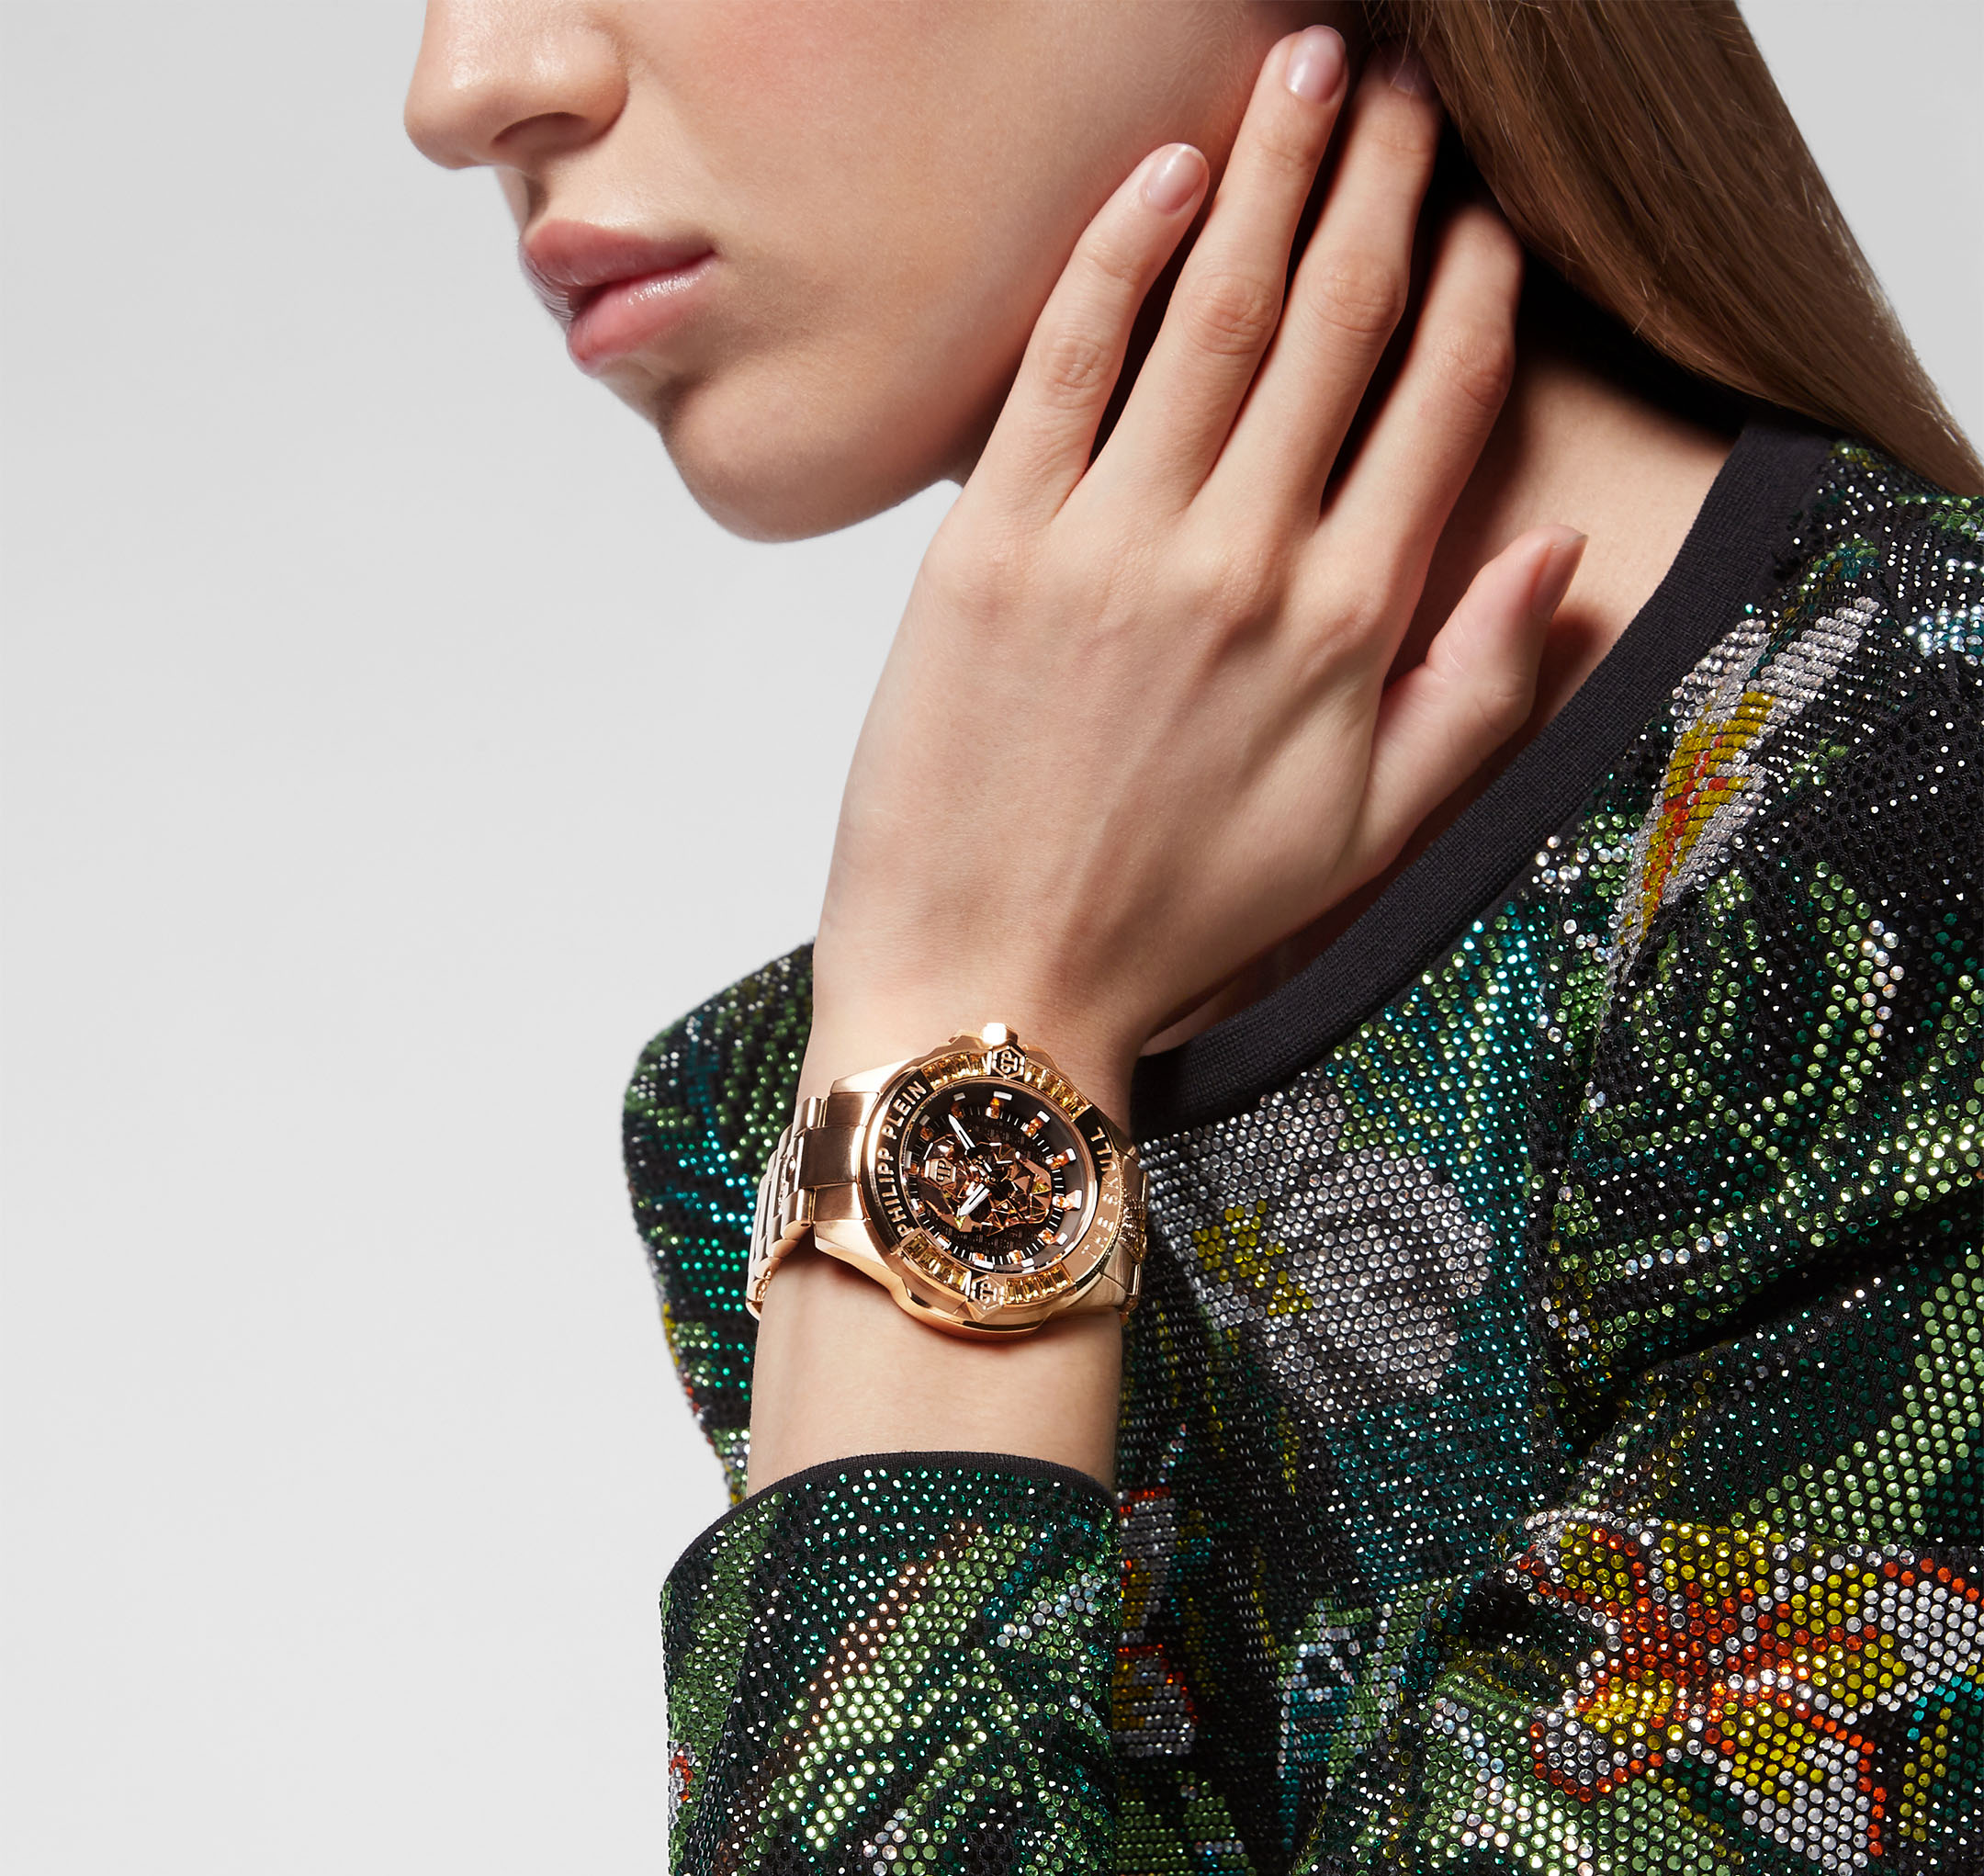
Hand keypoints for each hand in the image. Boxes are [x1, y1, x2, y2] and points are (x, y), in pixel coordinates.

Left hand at [807, 28, 1581, 1119]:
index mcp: (1348, 630)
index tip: (1484, 214)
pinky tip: (1164, 171)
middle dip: (1381, 181)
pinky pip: (1063, 363)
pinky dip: (1116, 255)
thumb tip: (1562, 553)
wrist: (992, 986)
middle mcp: (1245, 566)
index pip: (1436, 406)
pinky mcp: (990, 548)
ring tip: (1308, 65)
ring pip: (1214, 314)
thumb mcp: (1366, 839)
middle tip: (1406, 81)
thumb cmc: (1175, 925)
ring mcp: (1113, 547)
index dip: (1470, 290)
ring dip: (1270, 171)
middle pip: (1336, 324)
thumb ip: (1478, 693)